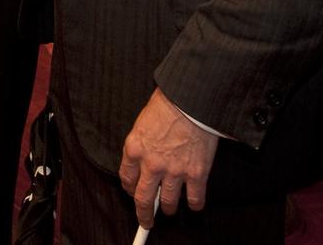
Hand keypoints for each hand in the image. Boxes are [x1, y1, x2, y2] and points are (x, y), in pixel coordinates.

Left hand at [119, 88, 218, 227]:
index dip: (130, 189)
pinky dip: (195, 205)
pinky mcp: (196, 173)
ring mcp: (174, 171)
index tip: (133, 193)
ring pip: (168, 203)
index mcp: (134, 148)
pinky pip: (194, 200)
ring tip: (170, 209)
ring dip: (169, 209)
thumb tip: (144, 160)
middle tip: (146, 221)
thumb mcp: (143, 122)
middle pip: (143, 198)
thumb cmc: (168, 104)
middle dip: (143, 214)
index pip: (126, 178)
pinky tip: (194, 203)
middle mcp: (151, 164)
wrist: (192, 99)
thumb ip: (142, 144)